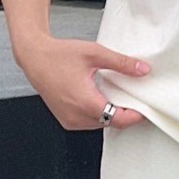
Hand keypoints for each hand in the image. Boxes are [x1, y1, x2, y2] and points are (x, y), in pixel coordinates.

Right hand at [14, 33, 150, 130]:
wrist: (34, 58)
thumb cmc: (58, 55)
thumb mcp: (94, 53)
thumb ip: (121, 63)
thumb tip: (142, 70)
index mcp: (86, 102)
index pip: (119, 120)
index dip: (135, 116)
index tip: (144, 109)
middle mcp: (77, 116)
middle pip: (112, 122)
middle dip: (124, 113)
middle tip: (132, 98)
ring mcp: (70, 120)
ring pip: (101, 124)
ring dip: (111, 113)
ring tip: (115, 96)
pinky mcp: (66, 120)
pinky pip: (89, 122)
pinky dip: (98, 114)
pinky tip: (99, 98)